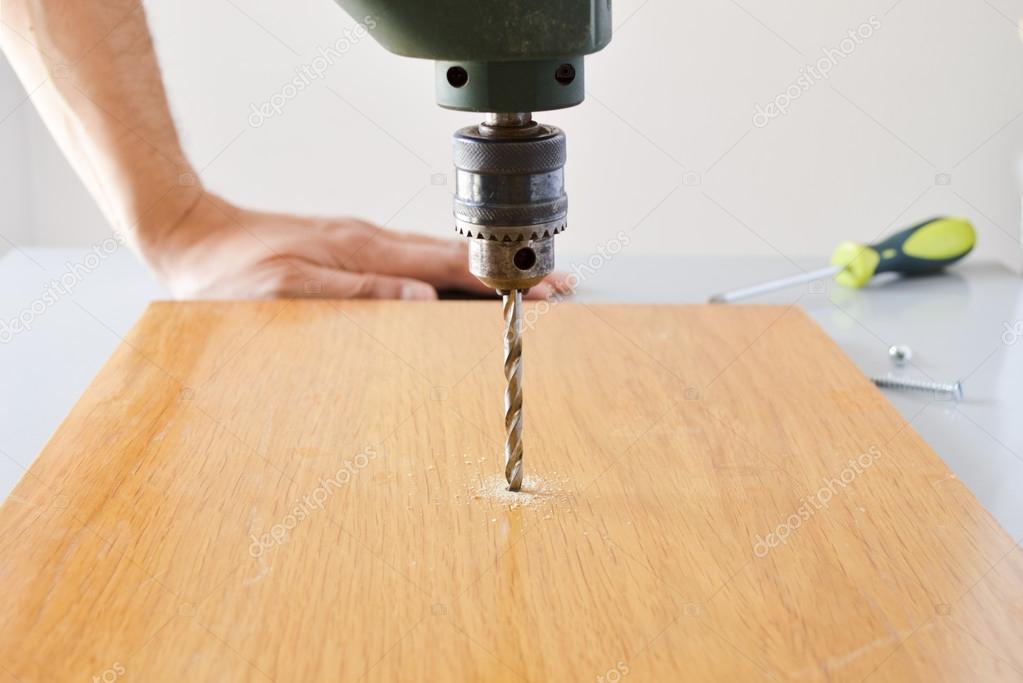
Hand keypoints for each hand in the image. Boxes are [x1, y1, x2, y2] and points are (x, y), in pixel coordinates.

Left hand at [140, 192, 573, 299]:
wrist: (192, 238)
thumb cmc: (231, 273)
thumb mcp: (288, 291)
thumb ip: (358, 294)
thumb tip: (422, 299)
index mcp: (366, 252)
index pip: (449, 266)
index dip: (497, 279)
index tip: (539, 287)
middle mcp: (372, 243)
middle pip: (455, 258)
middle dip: (506, 273)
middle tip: (553, 285)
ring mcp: (363, 244)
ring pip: (438, 258)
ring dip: (481, 272)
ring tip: (520, 285)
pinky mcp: (351, 250)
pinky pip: (414, 261)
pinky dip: (448, 272)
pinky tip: (456, 284)